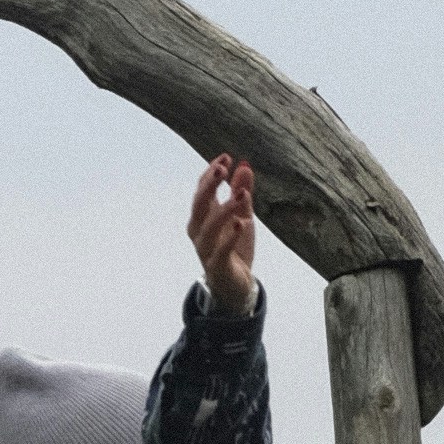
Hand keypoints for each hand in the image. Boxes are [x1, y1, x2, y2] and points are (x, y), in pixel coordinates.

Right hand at [186, 153, 259, 313]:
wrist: (236, 286)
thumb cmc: (235, 248)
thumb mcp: (242, 216)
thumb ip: (241, 193)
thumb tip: (244, 165)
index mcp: (203, 216)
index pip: (202, 190)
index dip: (211, 173)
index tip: (226, 157)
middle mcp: (199, 231)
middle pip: (199, 205)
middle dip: (209, 186)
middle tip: (222, 168)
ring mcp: (206, 249)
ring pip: (209, 227)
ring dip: (224, 209)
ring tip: (241, 194)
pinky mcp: (217, 266)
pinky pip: (220, 251)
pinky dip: (230, 238)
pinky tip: (241, 224)